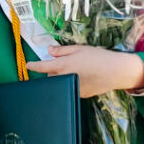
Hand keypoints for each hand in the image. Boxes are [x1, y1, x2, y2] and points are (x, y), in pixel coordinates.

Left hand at [27, 44, 143, 97]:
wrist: (115, 71)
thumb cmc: (98, 57)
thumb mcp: (79, 49)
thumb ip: (62, 50)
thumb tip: (49, 50)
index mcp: (62, 66)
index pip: (42, 67)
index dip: (34, 66)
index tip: (28, 65)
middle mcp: (64, 79)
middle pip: (50, 76)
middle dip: (51, 71)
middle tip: (61, 63)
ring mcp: (72, 88)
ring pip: (60, 83)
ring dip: (60, 77)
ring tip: (73, 70)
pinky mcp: (80, 94)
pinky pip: (70, 88)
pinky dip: (70, 83)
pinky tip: (83, 77)